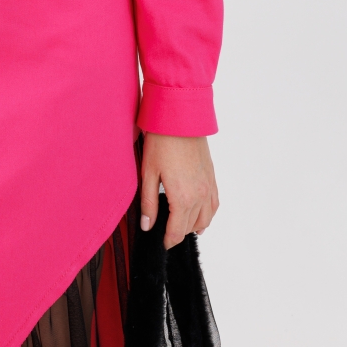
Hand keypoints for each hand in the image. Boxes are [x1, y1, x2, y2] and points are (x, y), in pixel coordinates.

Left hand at [139, 133, 218, 248]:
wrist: (181, 118)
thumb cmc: (161, 142)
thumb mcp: (149, 173)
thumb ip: (149, 203)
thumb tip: (148, 226)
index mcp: (182, 198)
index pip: (177, 231)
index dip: (168, 240)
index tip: (162, 243)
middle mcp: (199, 196)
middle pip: (190, 227)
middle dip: (178, 233)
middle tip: (165, 232)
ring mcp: (208, 187)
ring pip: (205, 219)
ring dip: (193, 226)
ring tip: (181, 226)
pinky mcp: (212, 177)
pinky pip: (214, 204)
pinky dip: (208, 214)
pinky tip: (200, 216)